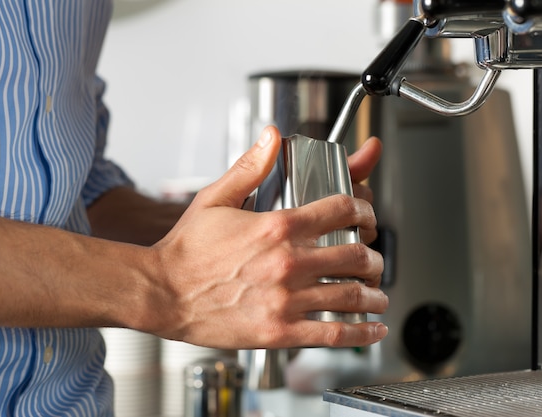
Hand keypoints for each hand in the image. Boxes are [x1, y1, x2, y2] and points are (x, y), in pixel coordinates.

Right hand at [145, 126, 387, 348]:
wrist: (162, 293)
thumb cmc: (186, 250)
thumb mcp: (215, 198)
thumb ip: (250, 167)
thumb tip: (273, 137)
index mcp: (278, 226)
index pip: (342, 209)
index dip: (365, 210)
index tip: (366, 217)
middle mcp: (288, 262)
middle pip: (356, 255)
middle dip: (374, 257)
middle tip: (374, 261)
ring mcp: (286, 299)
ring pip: (352, 295)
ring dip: (375, 295)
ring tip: (378, 296)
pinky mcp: (280, 331)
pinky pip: (333, 333)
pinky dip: (361, 332)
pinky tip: (372, 328)